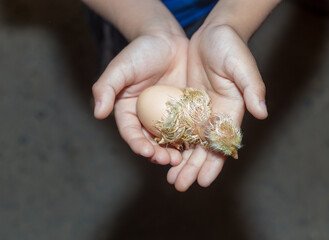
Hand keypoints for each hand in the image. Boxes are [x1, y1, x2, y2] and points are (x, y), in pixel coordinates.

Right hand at [92, 32, 188, 165]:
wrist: (167, 40)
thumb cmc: (141, 51)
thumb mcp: (121, 68)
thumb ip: (106, 87)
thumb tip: (97, 113)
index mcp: (128, 110)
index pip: (131, 132)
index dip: (137, 144)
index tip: (146, 152)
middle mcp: (146, 117)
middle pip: (150, 141)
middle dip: (158, 154)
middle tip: (169, 161)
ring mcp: (166, 116)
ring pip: (169, 139)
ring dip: (174, 152)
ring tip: (182, 160)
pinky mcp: (184, 111)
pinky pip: (187, 128)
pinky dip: (190, 139)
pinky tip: (197, 146)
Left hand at [167, 24, 267, 190]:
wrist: (214, 34)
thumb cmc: (231, 48)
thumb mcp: (243, 66)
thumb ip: (252, 88)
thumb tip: (262, 113)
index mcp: (231, 112)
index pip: (222, 144)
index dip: (214, 163)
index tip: (203, 182)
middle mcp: (215, 116)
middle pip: (204, 148)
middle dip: (192, 168)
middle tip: (179, 185)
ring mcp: (200, 111)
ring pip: (190, 142)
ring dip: (181, 160)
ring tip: (170, 177)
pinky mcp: (187, 103)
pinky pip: (179, 126)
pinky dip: (172, 141)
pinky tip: (162, 152)